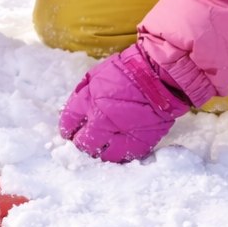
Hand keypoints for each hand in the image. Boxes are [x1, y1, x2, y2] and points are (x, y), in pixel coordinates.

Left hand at [59, 46, 190, 162]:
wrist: (160, 76)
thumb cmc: (128, 70)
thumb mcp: (97, 75)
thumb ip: (83, 93)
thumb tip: (73, 109)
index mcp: (88, 101)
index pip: (69, 121)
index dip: (67, 128)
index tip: (69, 131)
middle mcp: (101, 120)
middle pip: (82, 143)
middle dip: (80, 143)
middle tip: (83, 141)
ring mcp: (121, 133)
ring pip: (102, 154)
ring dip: (99, 152)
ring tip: (100, 147)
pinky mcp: (140, 142)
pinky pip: (125, 157)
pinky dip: (119, 155)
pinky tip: (117, 149)